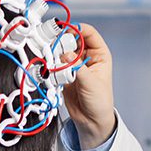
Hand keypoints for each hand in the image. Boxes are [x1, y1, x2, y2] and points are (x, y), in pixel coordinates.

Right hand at [60, 23, 115, 147]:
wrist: (91, 120)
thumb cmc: (100, 101)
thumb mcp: (91, 83)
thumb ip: (78, 67)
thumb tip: (65, 54)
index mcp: (99, 54)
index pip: (88, 33)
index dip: (77, 29)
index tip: (66, 30)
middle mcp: (86, 57)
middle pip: (72, 40)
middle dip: (63, 42)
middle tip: (55, 47)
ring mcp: (74, 65)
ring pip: (62, 52)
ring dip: (55, 54)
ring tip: (52, 60)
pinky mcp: (64, 74)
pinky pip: (55, 65)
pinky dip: (51, 66)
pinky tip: (51, 71)